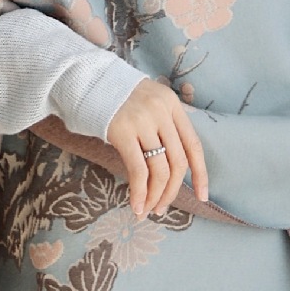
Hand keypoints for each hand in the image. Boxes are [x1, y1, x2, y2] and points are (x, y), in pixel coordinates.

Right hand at [105, 77, 209, 217]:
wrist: (87, 80)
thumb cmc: (118, 97)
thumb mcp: (149, 103)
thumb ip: (164, 126)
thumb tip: (172, 168)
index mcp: (172, 104)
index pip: (193, 145)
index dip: (200, 173)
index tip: (202, 195)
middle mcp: (161, 112)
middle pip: (177, 162)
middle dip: (172, 191)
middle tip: (161, 208)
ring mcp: (142, 121)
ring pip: (160, 169)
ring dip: (154, 196)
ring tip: (147, 210)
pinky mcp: (122, 131)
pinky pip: (138, 170)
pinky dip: (139, 192)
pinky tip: (135, 205)